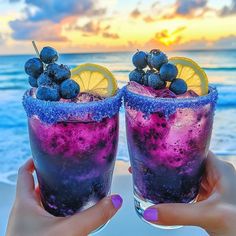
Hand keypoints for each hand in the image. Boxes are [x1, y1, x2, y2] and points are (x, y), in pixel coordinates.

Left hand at [6, 159, 122, 235]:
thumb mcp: (68, 231)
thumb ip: (94, 215)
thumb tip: (115, 200)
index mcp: (24, 203)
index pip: (25, 172)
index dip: (35, 160)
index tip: (47, 152)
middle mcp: (23, 212)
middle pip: (35, 186)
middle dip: (51, 177)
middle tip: (68, 170)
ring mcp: (27, 225)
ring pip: (40, 202)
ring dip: (54, 194)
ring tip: (71, 189)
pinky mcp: (34, 234)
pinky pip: (44, 216)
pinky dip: (55, 210)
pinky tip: (68, 214)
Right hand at [141, 152, 235, 235]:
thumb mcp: (209, 215)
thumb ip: (178, 213)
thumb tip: (150, 212)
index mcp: (219, 168)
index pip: (193, 150)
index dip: (176, 148)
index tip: (158, 149)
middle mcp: (215, 174)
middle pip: (187, 163)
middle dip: (170, 164)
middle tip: (150, 164)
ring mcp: (211, 187)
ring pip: (187, 177)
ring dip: (172, 178)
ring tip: (153, 175)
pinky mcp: (207, 199)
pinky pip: (188, 189)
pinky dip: (177, 190)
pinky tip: (166, 192)